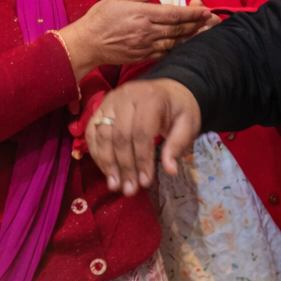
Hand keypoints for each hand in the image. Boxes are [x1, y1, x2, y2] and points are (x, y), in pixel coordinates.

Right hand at [63, 0, 216, 68]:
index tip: (206, 10)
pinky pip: (165, 53)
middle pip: (179, 29)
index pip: (174, 13)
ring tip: (203, 32)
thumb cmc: (100, 18)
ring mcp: (145, 46)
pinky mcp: (142, 57)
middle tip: (211, 21)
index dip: (193, 13)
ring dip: (191, 38)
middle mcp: (147, 31)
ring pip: (175, 42)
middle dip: (197, 24)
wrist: (87, 43)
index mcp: (142, 14)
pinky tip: (184, 46)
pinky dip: (177, 49)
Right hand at [84, 79, 200, 195]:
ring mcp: (109, 100)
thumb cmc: (178, 109)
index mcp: (150, 98)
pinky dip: (96, 152)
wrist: (168, 90)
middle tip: (129, 189)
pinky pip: (91, 131)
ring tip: (115, 184)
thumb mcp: (188, 124)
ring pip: (101, 134)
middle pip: (119, 135)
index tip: (145, 182)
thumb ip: (178, 145)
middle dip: (124, 166)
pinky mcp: (100, 107)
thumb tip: (170, 170)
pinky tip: (105, 170)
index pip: (141, 133)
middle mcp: (126, 96)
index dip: (141, 160)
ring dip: (106, 163)